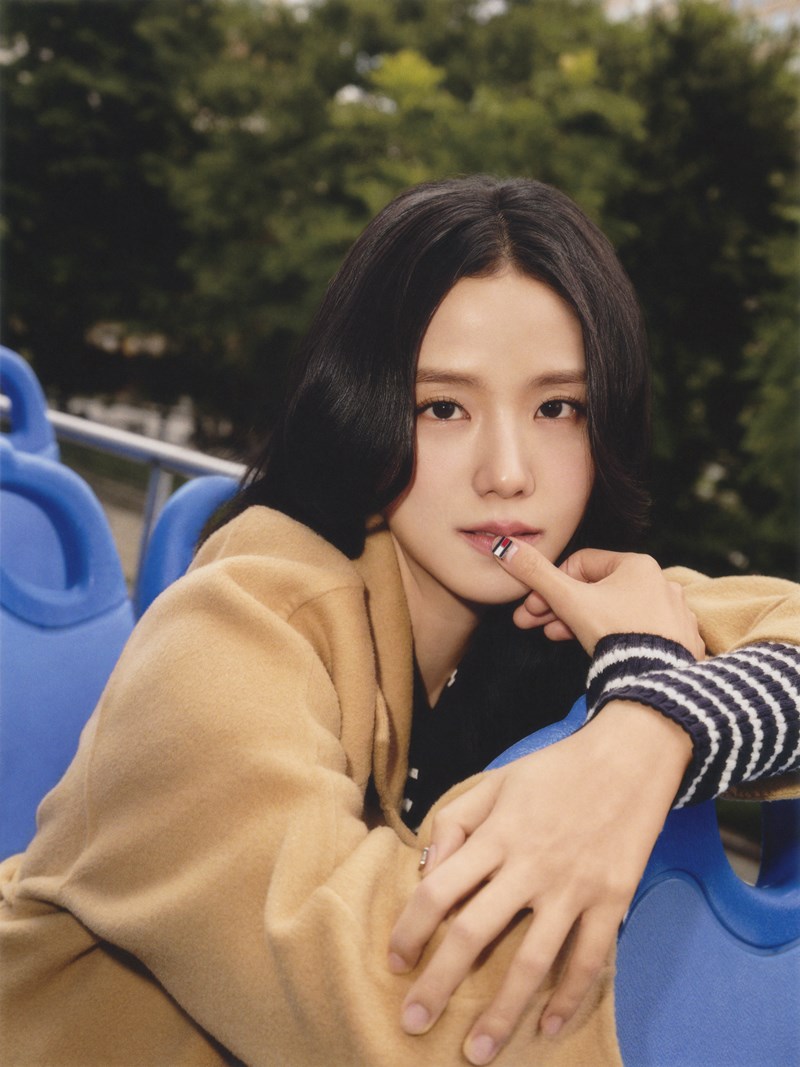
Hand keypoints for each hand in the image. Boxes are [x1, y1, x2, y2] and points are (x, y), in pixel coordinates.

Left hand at [389, 701, 691, 1064]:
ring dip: (501, 1012)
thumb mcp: (496, 780)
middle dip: (439, 984)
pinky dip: (569, 999)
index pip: (438, 890)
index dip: (410, 929)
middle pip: (474, 935)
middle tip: (414, 1022)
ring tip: (477, 1052)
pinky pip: (588, 961)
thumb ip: (455, 820)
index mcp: (496, 835)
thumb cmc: (555, 769)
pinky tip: (548, 1028)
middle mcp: (530, 866)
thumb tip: (429, 869)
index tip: (395, 960)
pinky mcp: (612, 901)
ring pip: (531, 962)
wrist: (627, 757)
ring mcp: (573, 888)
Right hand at [495, 540, 704, 657]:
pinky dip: (615, 637)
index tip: (534, 605)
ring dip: (580, 622)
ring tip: (555, 637)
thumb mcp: (567, 599)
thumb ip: (536, 573)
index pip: (582, 563)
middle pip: (597, 590)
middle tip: (533, 624)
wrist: (653, 678)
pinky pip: (640, 631)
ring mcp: (673, 613)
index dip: (551, 583)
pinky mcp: (678, 640)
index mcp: (637, 565)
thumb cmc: (613, 631)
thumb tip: (505, 547)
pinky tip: (599, 648)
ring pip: (615, 611)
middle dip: (560, 607)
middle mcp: (660, 583)